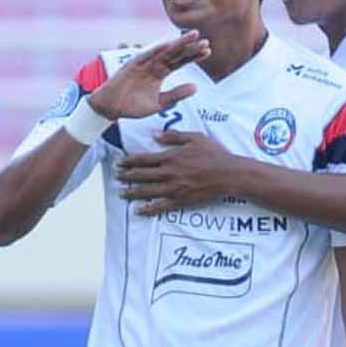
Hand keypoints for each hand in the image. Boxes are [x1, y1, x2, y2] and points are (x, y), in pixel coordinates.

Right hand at [87, 31, 209, 118]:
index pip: (180, 61)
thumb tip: (196, 87)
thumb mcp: (159, 103)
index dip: (194, 56)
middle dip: (190, 47)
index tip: (208, 51)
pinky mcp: (131, 65)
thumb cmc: (133, 106)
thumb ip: (176, 94)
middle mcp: (153, 65)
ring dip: (177, 43)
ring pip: (163, 51)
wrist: (111, 109)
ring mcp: (143, 63)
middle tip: (205, 40)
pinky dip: (156, 49)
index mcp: (160, 73)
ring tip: (192, 36)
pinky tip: (168, 44)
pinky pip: (145, 56)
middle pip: (175, 54)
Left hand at [115, 130, 235, 214]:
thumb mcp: (194, 137)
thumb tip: (155, 135)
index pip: (144, 159)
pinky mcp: (181, 200)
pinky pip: (161, 206)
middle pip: (142, 176)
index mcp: (171, 157)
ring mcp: (174, 188)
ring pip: (147, 191)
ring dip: (132, 193)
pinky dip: (149, 209)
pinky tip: (139, 211)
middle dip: (126, 176)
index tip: (120, 163)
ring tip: (121, 193)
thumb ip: (173, 136)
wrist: (229, 174)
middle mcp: (169, 173)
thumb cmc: (214, 154)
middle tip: (115, 177)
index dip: (129, 161)